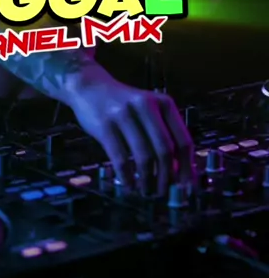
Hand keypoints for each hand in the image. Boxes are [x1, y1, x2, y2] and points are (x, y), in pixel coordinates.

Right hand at [68, 64, 193, 195]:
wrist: (89, 85)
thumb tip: (179, 171)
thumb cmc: (123, 102)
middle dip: (167, 177)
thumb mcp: (148, 109)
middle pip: (165, 150)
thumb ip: (163, 132)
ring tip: (147, 191)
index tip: (187, 187)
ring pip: (144, 156)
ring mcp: (124, 115)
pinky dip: (127, 177)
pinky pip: (120, 158)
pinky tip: (129, 185)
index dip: (187, 168)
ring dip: (148, 180)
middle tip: (164, 192)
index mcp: (163, 103)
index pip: (183, 140)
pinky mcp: (105, 125)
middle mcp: (146, 106)